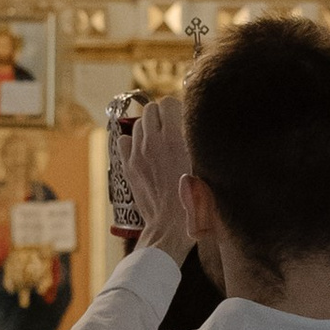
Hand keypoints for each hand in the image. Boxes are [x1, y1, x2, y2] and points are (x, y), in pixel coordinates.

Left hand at [124, 93, 196, 264]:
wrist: (170, 226)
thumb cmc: (194, 201)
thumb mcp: (205, 167)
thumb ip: (197, 142)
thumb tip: (195, 126)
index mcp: (174, 139)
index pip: (168, 103)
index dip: (176, 108)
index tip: (183, 119)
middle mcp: (153, 142)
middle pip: (151, 109)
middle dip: (161, 115)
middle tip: (172, 128)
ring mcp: (137, 154)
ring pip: (137, 124)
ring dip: (148, 128)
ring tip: (159, 141)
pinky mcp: (128, 167)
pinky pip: (124, 141)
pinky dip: (133, 142)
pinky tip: (144, 151)